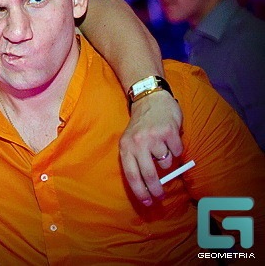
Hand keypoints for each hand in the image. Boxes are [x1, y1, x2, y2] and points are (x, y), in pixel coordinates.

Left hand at [119, 90, 182, 205]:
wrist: (150, 99)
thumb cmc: (141, 126)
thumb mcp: (131, 141)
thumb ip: (137, 161)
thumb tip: (149, 187)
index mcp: (125, 147)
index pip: (131, 175)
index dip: (140, 191)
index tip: (146, 202)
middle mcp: (138, 142)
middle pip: (148, 174)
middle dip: (156, 189)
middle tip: (160, 196)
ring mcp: (154, 137)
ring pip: (165, 163)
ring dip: (167, 160)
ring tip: (162, 148)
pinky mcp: (169, 132)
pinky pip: (177, 151)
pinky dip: (176, 149)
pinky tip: (170, 139)